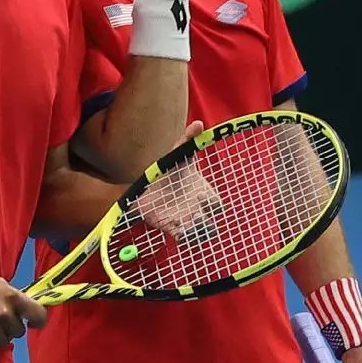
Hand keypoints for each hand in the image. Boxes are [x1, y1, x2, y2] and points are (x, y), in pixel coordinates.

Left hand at [133, 120, 221, 238]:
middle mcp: (197, 210)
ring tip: (183, 224)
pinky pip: (184, 239)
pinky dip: (181, 235)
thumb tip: (199, 123)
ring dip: (195, 231)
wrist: (144, 188)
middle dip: (205, 222)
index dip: (212, 203)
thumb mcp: (177, 155)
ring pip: (201, 234)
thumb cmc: (167, 172)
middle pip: (211, 224)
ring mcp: (186, 221)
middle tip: (193, 215)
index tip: (200, 195)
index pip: (217, 205)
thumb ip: (188, 140)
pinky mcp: (173, 229)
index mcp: (202, 193)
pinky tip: (171, 227)